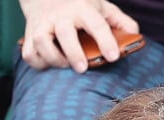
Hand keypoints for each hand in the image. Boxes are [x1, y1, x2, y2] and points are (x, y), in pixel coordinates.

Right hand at [19, 0, 138, 71]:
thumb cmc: (78, 6)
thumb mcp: (100, 7)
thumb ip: (118, 21)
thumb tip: (135, 35)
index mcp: (82, 8)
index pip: (96, 23)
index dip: (106, 40)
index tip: (114, 56)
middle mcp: (60, 15)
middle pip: (64, 32)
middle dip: (73, 51)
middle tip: (82, 68)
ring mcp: (42, 25)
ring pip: (41, 42)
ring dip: (53, 58)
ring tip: (65, 65)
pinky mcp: (29, 35)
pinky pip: (28, 53)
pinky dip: (37, 62)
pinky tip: (48, 64)